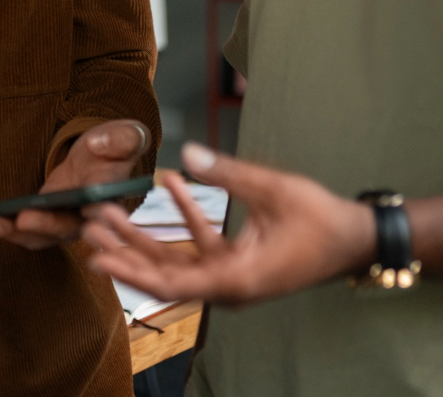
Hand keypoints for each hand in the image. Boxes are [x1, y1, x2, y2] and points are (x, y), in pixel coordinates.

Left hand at [0, 119, 150, 249]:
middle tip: (21, 219)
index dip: (91, 220)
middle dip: (40, 227)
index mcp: (108, 202)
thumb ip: (121, 139)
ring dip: (9, 231)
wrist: (99, 155)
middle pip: (60, 231)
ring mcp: (57, 222)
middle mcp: (82, 220)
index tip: (83, 217)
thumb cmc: (112, 147)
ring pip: (33, 235)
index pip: (100, 215)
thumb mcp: (122, 136)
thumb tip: (102, 144)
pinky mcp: (38, 218)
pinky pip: (15, 225)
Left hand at [82, 141, 373, 307]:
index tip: (98, 256)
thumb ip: (229, 173)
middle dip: (124, 250)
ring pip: (176, 261)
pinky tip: (170, 185)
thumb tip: (187, 155)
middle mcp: (229, 286)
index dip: (131, 270)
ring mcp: (231, 277)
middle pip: (163, 274)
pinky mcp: (236, 264)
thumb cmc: (321, 220)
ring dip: (143, 237)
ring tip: (109, 211)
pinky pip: (198, 248)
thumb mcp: (274, 190)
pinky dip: (181, 221)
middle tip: (88, 225)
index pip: (171, 282)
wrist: (355, 240)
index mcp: (236, 280)